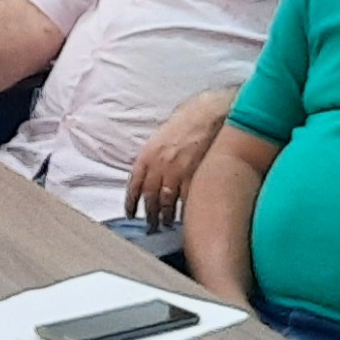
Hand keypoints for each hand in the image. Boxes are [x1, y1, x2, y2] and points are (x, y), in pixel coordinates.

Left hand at [122, 91, 234, 225]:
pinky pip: (185, 201)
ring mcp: (176, 172)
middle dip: (149, 214)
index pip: (134, 184)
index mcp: (147, 155)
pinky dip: (183, 212)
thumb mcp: (161, 136)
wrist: (208, 113)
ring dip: (165, 216)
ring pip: (166, 203)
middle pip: (149, 197)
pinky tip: (184, 218)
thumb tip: (150, 172)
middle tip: (150, 225)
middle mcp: (158, 165)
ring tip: (165, 225)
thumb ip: (153, 156)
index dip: (131, 202)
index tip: (130, 214)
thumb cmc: (187, 120)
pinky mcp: (194, 176)